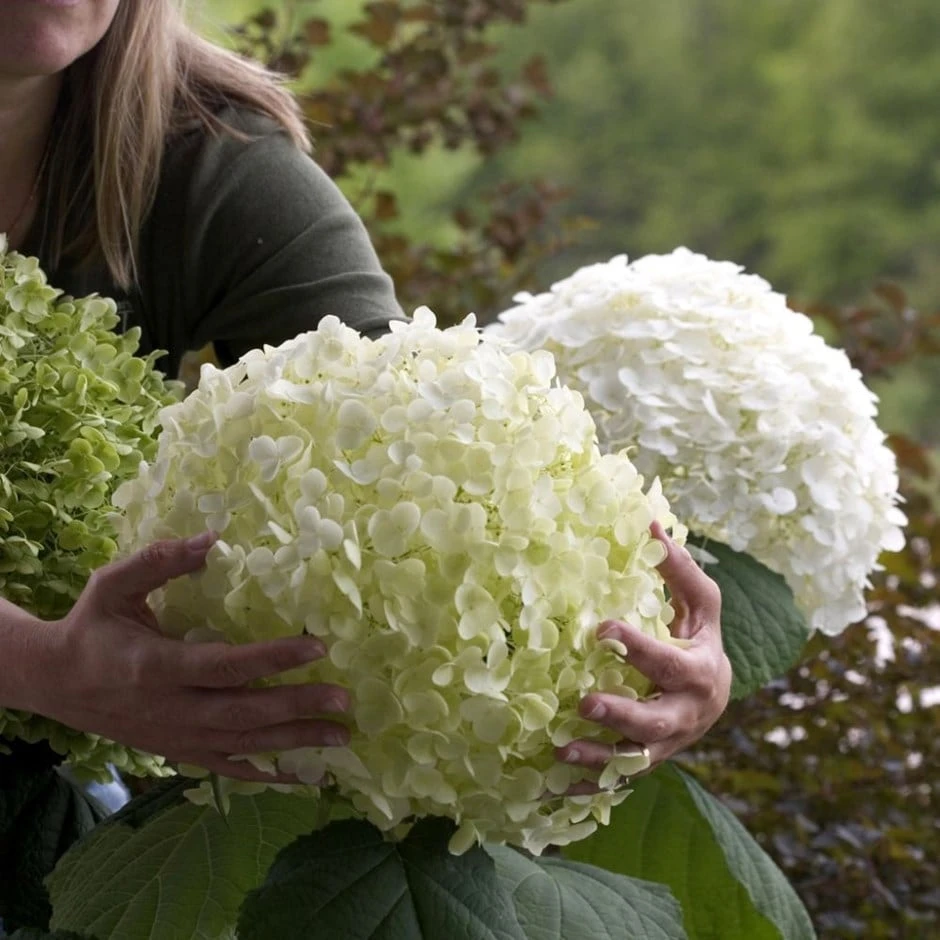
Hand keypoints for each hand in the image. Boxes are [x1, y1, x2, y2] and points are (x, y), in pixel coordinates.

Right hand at [22, 533, 349, 781]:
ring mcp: (176, 737)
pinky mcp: (178, 752)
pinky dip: (265, 776)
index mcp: (158, 666)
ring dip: (295, 742)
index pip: (227, 666)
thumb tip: (212, 538)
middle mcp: (172, 709)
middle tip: (344, 701)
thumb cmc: (91, 628)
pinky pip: (227, 768)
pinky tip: (301, 776)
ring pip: (244, 744)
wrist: (54, 682)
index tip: (319, 647)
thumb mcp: (113, 586)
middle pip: (245, 713)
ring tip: (341, 736)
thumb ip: (160, 561)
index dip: (274, 658)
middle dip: (298, 707)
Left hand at [557, 521, 730, 781]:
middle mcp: (685, 716)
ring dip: (597, 759)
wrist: (714, 698)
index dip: (638, 647)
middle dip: (620, 716)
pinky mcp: (646, 762)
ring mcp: (666, 746)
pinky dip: (588, 788)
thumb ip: (678, 570)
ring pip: (633, 759)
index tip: (602, 628)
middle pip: (655, 723)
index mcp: (698, 673)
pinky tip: (551, 789)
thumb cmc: (700, 641)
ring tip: (559, 752)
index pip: (668, 662)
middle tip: (583, 704)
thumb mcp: (701, 606)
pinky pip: (618, 781)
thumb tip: (650, 521)